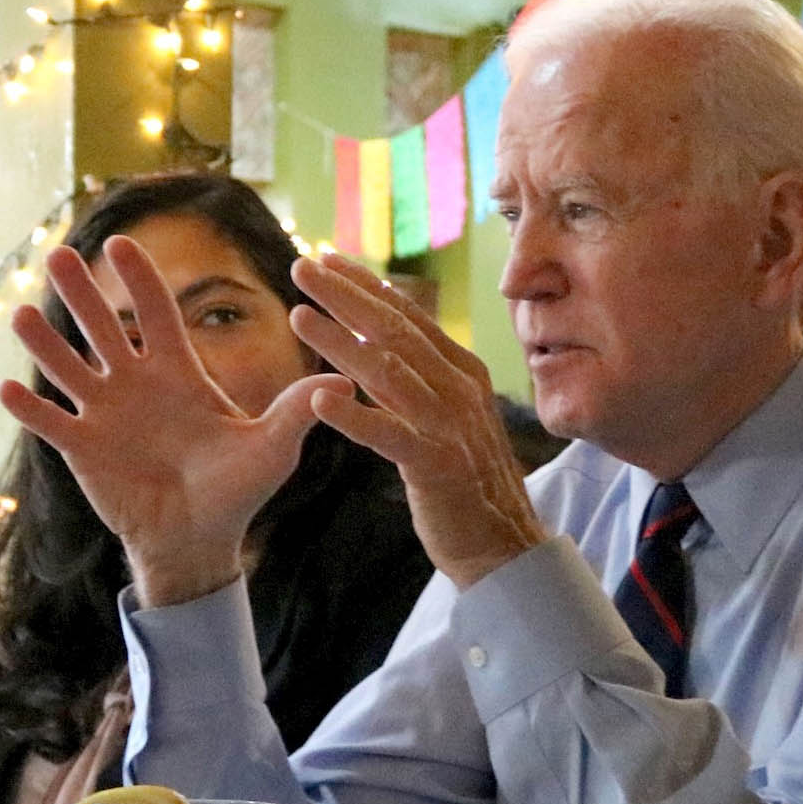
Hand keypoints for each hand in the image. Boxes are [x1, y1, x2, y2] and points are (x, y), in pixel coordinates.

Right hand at [1, 238, 350, 606]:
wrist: (199, 539)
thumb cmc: (238, 490)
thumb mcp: (272, 449)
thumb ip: (297, 413)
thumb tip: (345, 382)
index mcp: (178, 373)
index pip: (156, 315)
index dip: (140, 280)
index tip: (121, 243)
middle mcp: (135, 384)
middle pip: (104, 328)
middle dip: (82, 293)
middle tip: (59, 253)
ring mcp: (104, 414)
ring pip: (68, 367)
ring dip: (44, 341)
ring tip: (20, 313)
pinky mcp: (82, 449)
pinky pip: (50, 422)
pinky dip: (29, 408)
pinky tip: (6, 389)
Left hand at [288, 254, 546, 586]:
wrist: (504, 545)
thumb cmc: (466, 480)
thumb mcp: (448, 414)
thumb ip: (420, 375)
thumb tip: (380, 332)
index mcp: (461, 372)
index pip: (407, 316)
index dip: (366, 284)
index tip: (327, 258)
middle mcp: (457, 389)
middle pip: (394, 330)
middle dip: (345, 295)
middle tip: (301, 265)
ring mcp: (449, 426)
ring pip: (388, 372)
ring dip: (340, 341)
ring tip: (298, 316)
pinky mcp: (437, 466)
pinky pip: (389, 435)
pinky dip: (354, 416)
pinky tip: (317, 402)